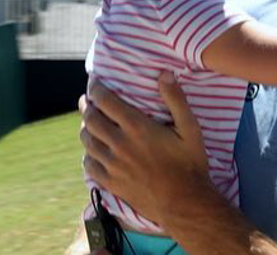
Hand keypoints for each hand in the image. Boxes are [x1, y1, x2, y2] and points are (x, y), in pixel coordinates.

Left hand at [80, 73, 211, 227]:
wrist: (184, 203)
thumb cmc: (190, 163)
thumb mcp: (190, 128)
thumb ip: (176, 99)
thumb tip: (164, 73)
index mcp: (137, 127)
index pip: (106, 101)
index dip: (96, 89)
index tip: (94, 82)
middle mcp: (120, 144)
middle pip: (91, 119)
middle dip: (87, 105)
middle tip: (88, 99)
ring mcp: (113, 165)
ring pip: (88, 141)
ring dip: (86, 127)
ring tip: (89, 121)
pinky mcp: (111, 183)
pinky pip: (89, 165)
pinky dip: (88, 153)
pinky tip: (93, 150)